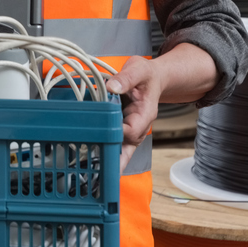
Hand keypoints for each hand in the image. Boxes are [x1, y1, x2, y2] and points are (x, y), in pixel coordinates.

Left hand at [106, 56, 162, 173]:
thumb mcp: (139, 70)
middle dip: (113, 157)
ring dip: (110, 160)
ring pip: (122, 150)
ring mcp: (131, 129)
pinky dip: (107, 152)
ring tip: (95, 176)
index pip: (133, 129)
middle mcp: (139, 125)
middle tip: (98, 171)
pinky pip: (116, 143)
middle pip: (127, 146)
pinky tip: (95, 163)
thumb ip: (126, 78)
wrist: (152, 78)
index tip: (103, 135)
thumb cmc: (147, 75)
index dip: (118, 133)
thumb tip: (112, 86)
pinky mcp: (123, 128)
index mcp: (146, 113)